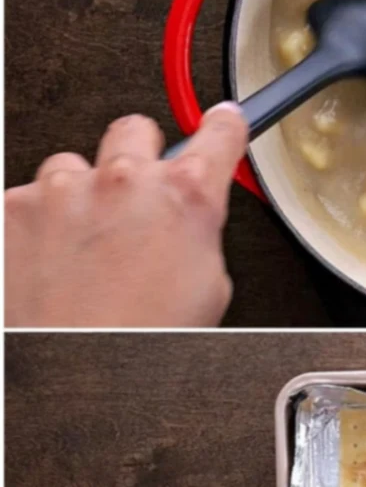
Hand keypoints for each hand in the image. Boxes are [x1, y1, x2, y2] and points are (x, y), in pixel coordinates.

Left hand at [5, 104, 247, 327]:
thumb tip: (190, 222)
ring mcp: (63, 189)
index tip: (221, 122)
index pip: (218, 134)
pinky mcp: (12, 208)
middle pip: (135, 129)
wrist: (73, 365)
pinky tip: (51, 264)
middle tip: (134, 198)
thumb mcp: (208, 288)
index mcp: (185, 196)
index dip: (223, 127)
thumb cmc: (141, 336)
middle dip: (138, 156)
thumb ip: (198, 234)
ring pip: (71, 164)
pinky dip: (37, 226)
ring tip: (84, 248)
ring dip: (80, 195)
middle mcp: (123, 180)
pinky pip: (27, 199)